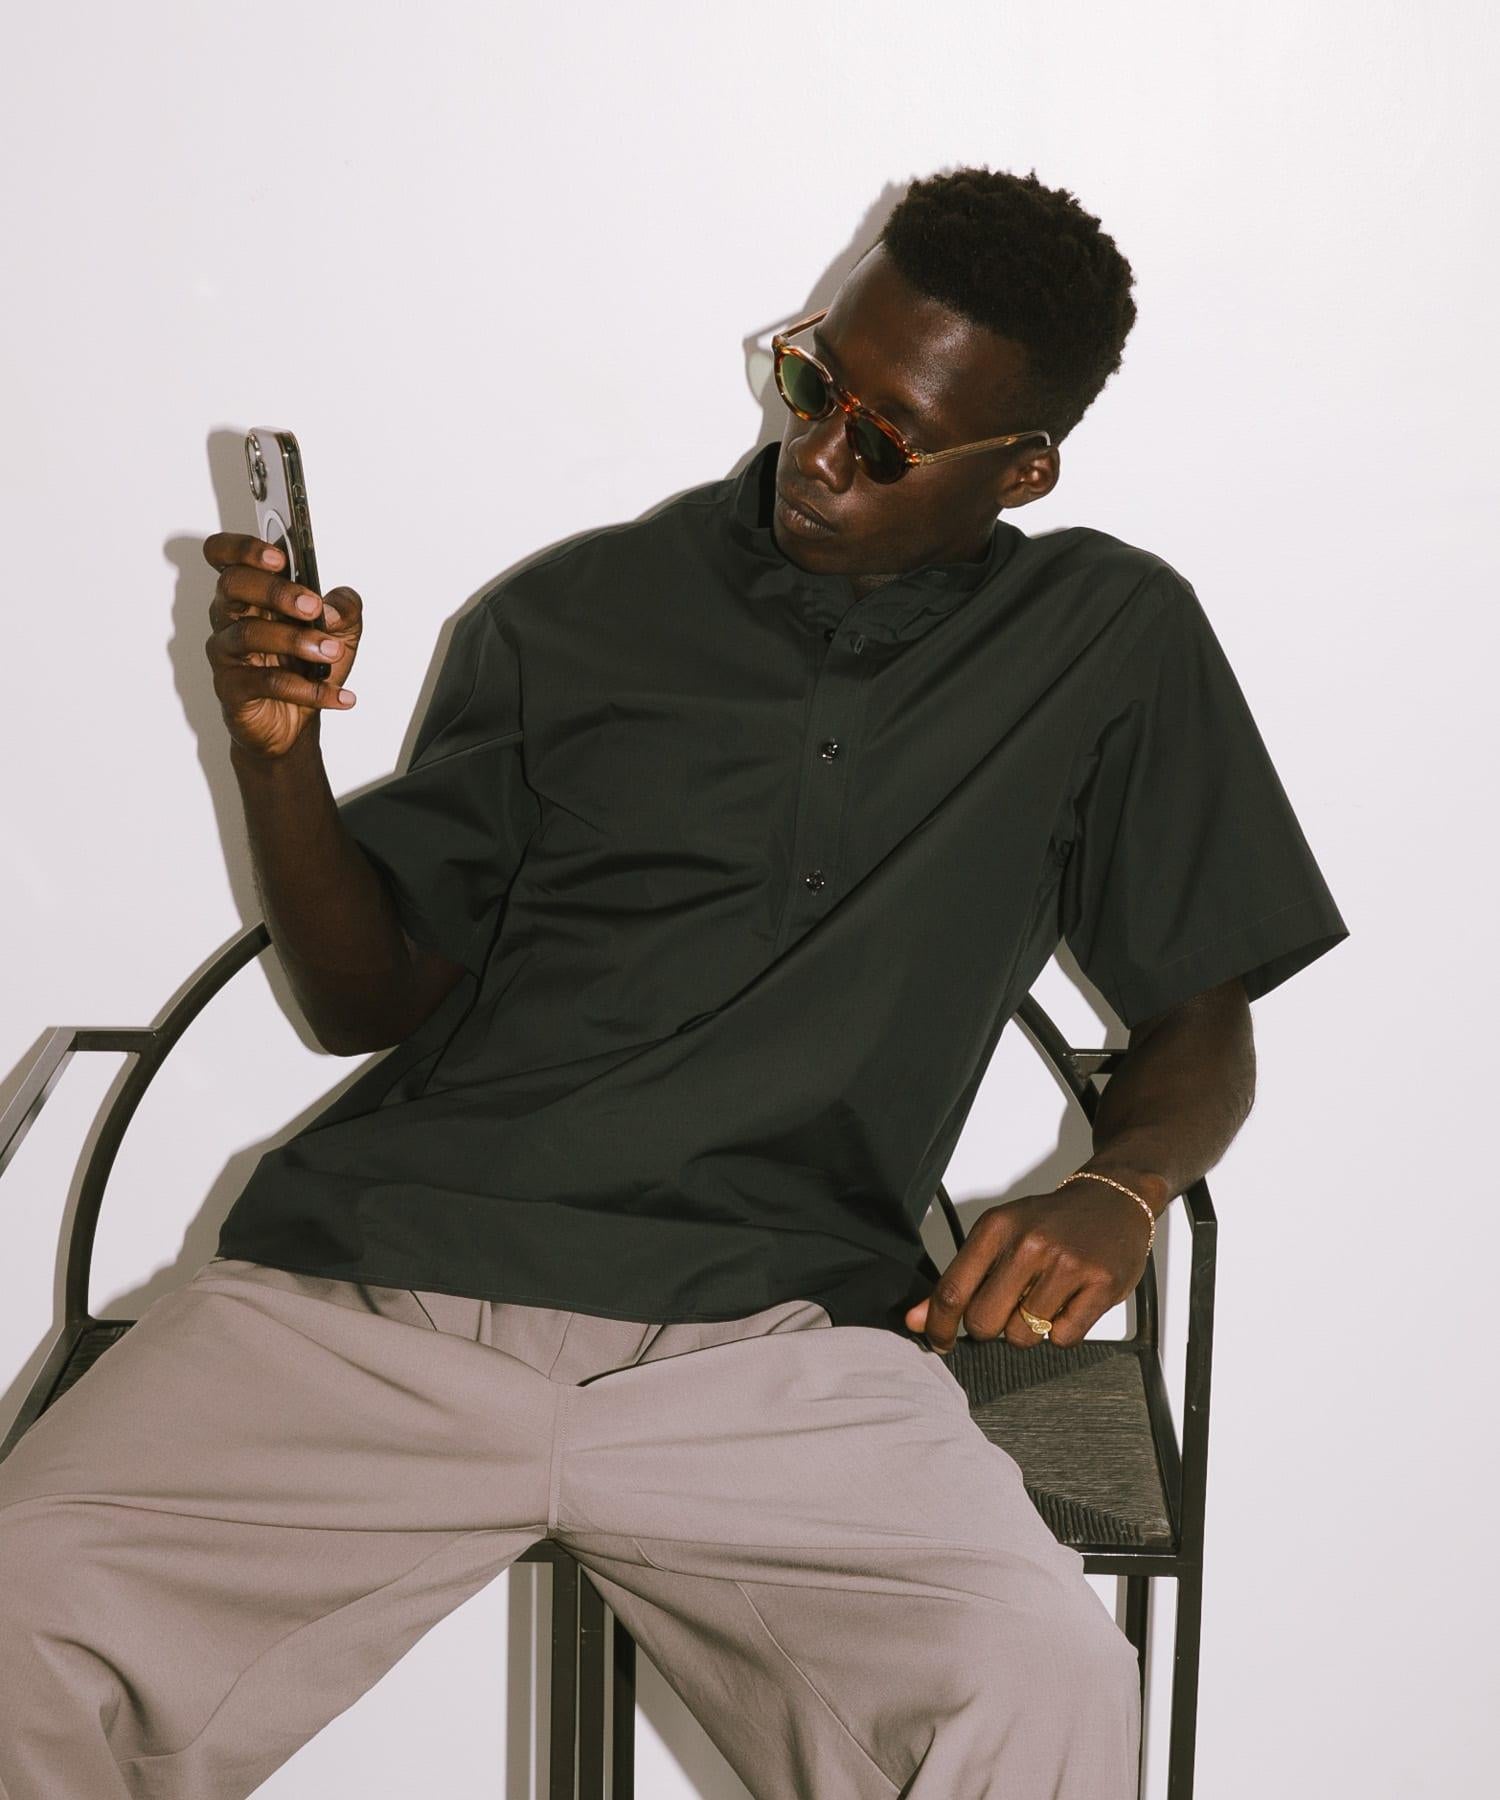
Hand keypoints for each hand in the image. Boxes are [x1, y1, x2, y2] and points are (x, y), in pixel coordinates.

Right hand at [202, 533, 362, 759]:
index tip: (279, 557)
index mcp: (251, 592)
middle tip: (313, 608)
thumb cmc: (307, 667)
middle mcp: (230, 616)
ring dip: (296, 641)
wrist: (294, 724)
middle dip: (276, 591)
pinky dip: (308, 690)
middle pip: (233, 584)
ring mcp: (226, 651)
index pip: (224, 555)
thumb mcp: (342, 632)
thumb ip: (345, 609)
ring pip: (249, 634)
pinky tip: (339, 695)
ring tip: (331, 652)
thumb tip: (333, 607)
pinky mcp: (231, 688)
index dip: (243, 548)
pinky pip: (266, 683)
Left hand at [904, 1180, 1159, 1353]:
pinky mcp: (1100, 1286)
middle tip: (1007, 1310)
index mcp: (996, 1228)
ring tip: (1043, 1299)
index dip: (939, 1325)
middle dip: (990, 1328)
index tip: (938, 1341)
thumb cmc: (1051, 1222)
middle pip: (984, 1323)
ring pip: (1023, 1336)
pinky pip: (1062, 1339)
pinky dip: (1061, 1331)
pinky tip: (1069, 1303)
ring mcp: (1067, 1265)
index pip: (952, 1291)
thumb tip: (917, 1320)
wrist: (1113, 1200)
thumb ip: (959, 1280)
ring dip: (1028, 1330)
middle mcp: (1029, 1244)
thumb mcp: (999, 1236)